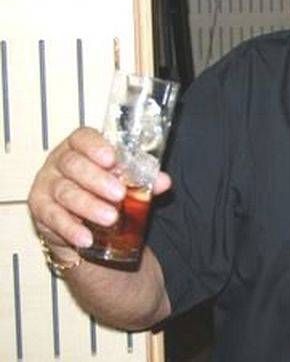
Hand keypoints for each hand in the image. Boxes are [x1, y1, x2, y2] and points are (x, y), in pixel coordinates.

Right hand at [27, 128, 171, 257]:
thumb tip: (164, 182)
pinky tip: (86, 238)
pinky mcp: (40, 208)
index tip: (111, 159)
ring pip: (65, 192)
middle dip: (97, 179)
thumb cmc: (104, 189)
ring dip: (88, 206)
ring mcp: (47, 184)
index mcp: (80, 146)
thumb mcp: (124, 181)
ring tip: (110, 218)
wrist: (81, 220)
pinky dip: (70, 229)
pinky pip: (53, 218)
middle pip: (73, 165)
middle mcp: (59, 162)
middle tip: (119, 193)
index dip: (95, 146)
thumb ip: (143, 178)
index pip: (83, 138)